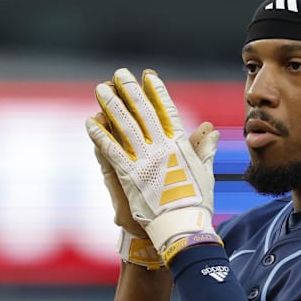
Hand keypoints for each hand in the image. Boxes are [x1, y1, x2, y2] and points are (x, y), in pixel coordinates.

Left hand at [86, 68, 220, 265]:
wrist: (182, 226)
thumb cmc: (197, 202)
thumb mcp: (205, 172)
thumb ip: (204, 148)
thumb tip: (210, 128)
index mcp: (180, 145)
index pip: (166, 111)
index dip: (157, 91)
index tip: (149, 75)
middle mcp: (162, 148)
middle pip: (142, 112)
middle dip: (130, 90)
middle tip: (120, 74)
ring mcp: (144, 160)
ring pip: (124, 126)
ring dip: (111, 105)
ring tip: (102, 89)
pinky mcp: (129, 175)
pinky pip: (111, 150)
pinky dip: (100, 135)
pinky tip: (90, 121)